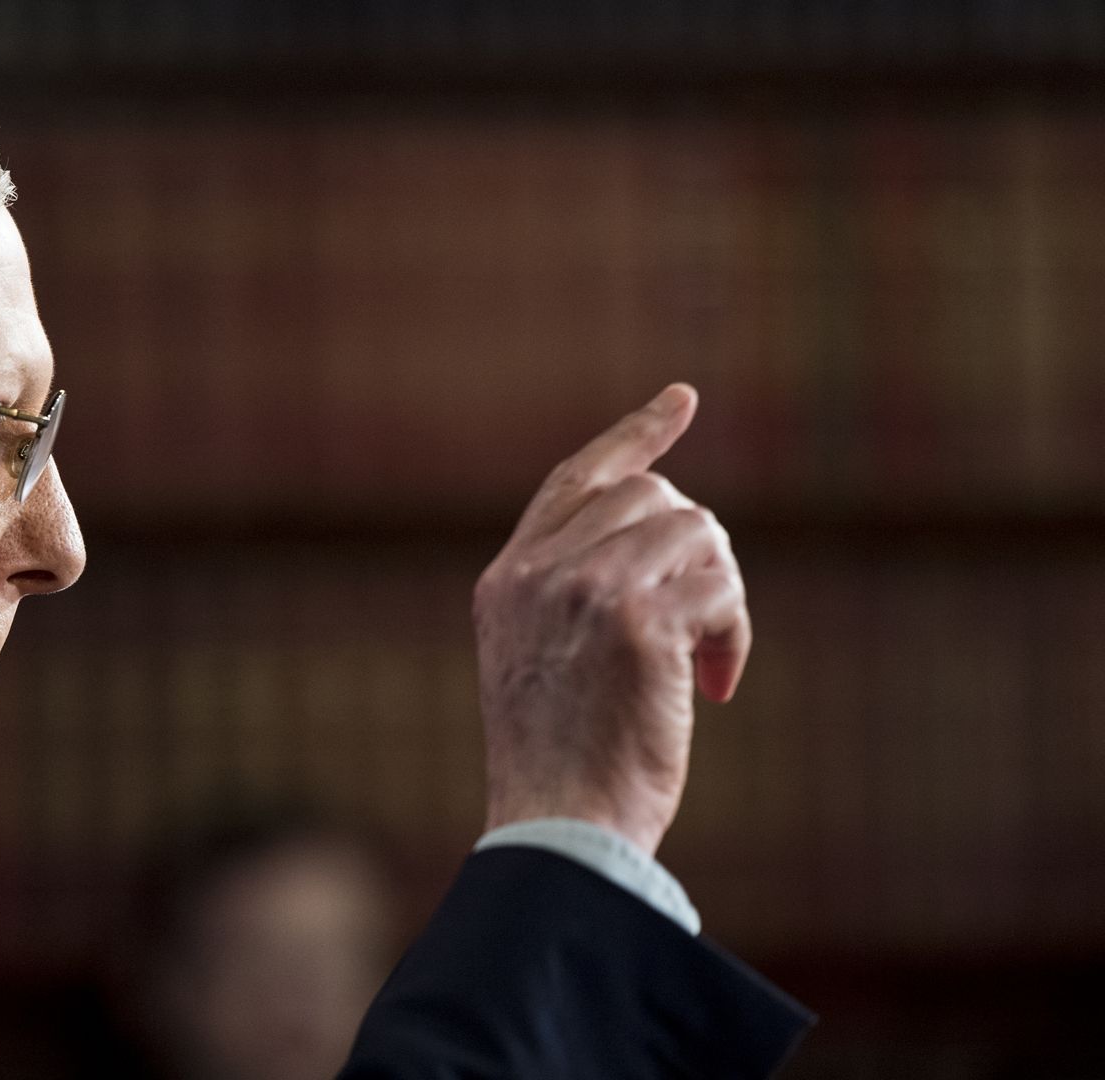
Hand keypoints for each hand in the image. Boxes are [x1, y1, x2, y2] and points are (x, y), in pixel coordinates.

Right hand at [474, 384, 748, 855]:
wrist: (559, 830)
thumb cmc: (562, 769)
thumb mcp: (541, 665)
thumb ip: (572, 596)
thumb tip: (666, 535)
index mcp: (507, 581)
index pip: (576, 479)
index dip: (634, 437)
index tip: (682, 399)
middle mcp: (538, 573)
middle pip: (653, 498)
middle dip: (697, 554)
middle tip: (701, 628)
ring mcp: (584, 590)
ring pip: (695, 531)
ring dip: (720, 594)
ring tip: (706, 663)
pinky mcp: (637, 622)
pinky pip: (720, 587)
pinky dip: (734, 634)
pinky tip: (717, 686)